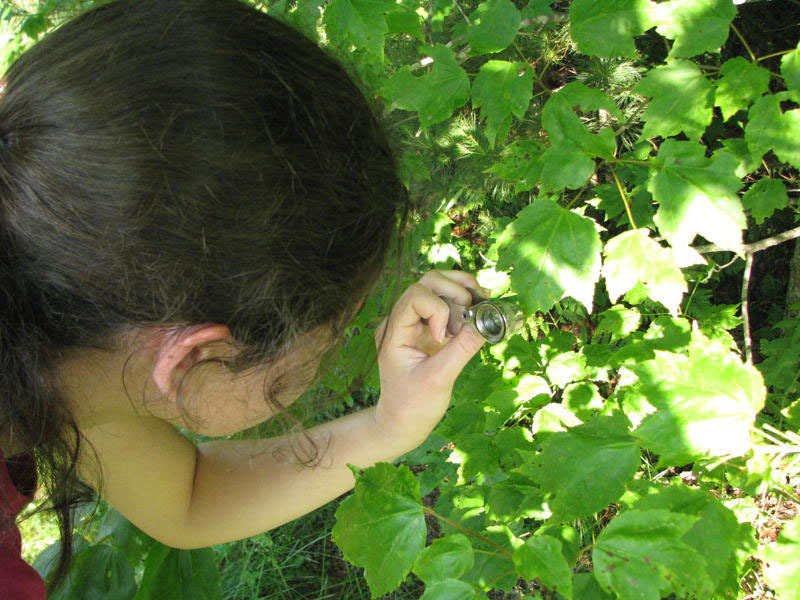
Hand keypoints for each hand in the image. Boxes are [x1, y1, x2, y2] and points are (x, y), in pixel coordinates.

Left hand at [372, 270, 487, 452]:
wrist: (403, 422)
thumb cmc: (413, 405)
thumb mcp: (439, 379)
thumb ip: (462, 349)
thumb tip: (488, 323)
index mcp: (394, 331)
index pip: (416, 296)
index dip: (437, 309)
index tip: (443, 337)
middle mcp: (402, 319)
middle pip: (428, 281)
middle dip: (455, 292)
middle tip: (470, 317)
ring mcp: (416, 321)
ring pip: (439, 285)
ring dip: (463, 291)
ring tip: (480, 308)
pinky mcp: (430, 326)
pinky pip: (447, 301)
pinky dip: (465, 301)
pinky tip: (479, 312)